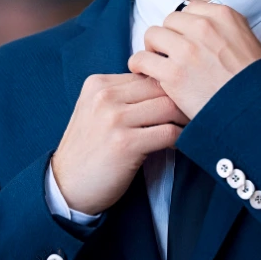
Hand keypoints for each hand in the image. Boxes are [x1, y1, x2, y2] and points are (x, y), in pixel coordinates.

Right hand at [50, 73, 188, 215]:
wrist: (66, 184)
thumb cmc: (88, 149)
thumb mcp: (94, 111)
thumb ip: (120, 95)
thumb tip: (163, 87)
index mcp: (97, 84)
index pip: (146, 75)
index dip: (167, 88)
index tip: (179, 101)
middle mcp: (104, 96)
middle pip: (160, 87)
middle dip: (181, 100)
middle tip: (194, 114)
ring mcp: (114, 119)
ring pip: (168, 107)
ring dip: (185, 119)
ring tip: (191, 128)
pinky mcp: (125, 143)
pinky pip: (168, 133)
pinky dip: (181, 138)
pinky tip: (180, 145)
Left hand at [127, 2, 260, 119]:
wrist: (259, 111)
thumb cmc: (254, 82)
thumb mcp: (247, 41)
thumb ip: (222, 28)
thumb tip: (196, 26)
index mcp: (223, 16)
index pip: (189, 10)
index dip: (184, 28)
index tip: (185, 42)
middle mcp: (204, 27)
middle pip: (169, 21)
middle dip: (168, 37)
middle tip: (170, 55)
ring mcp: (187, 49)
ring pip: (152, 36)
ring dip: (152, 50)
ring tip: (157, 63)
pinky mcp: (173, 73)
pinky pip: (142, 59)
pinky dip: (140, 66)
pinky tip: (145, 73)